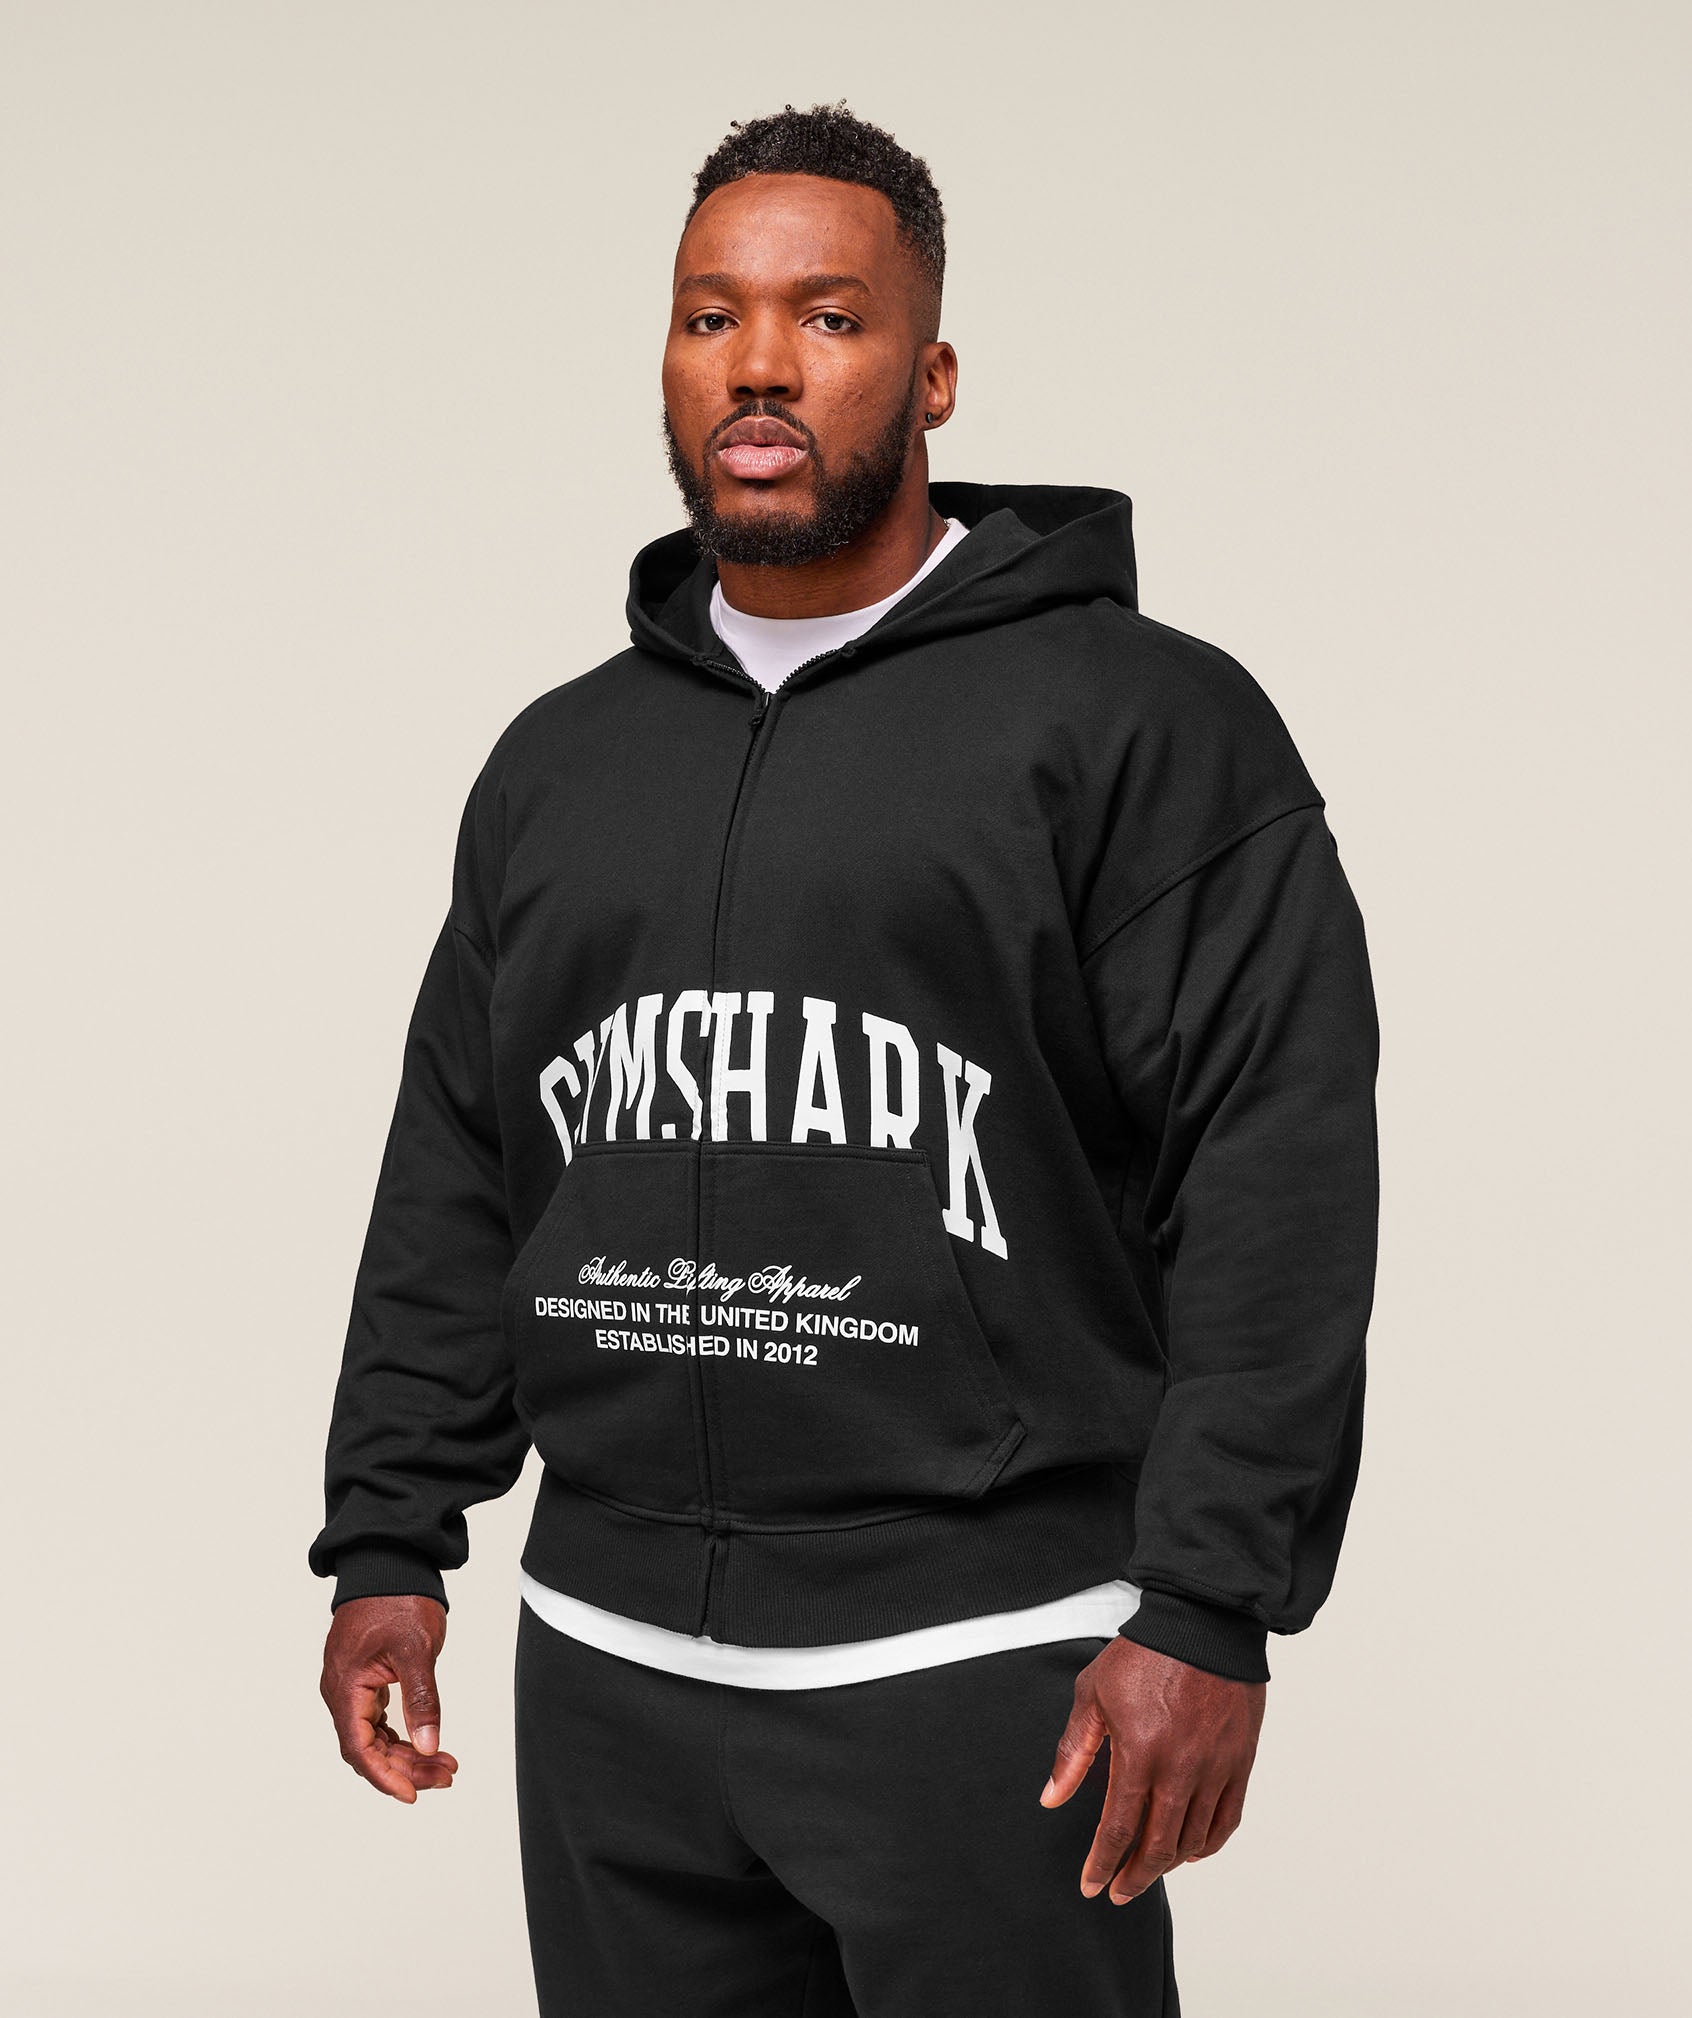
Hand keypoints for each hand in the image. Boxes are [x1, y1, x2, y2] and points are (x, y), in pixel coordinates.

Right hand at [319, 1593, 459, 1802]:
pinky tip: (426, 1741)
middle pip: (368, 1747)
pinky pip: (377, 1719)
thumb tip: (429, 1744)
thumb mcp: (416, 1649)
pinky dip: (401, 1733)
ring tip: (445, 1765)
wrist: (389, 1562)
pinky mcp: (364, 1678)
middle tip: (446, 1776)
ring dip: (407, 1753)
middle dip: (406, 1767)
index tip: (412, 1795)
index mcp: (346, 1687)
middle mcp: (341, 1691)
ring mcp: (351, 1685)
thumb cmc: (398, 1598)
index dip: (385, 1776)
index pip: (359, 1748)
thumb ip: (421, 1698)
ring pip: (374, 1735)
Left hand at [1039, 1635, 1264, 1903]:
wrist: (1202, 1624)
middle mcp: (1180, 1770)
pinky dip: (1207, 1845)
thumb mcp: (1093, 1694)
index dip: (1102, 1864)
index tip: (1090, 1885)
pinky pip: (1226, 1821)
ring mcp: (1214, 1769)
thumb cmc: (1143, 1655)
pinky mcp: (1240, 1763)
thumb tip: (1051, 1799)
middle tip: (1118, 1892)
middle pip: (1157, 1847)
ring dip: (1168, 1865)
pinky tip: (1190, 1851)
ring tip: (1147, 1870)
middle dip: (1134, 1877)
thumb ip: (1073, 1752)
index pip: (1118, 1829)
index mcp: (1139, 1754)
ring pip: (1192, 1841)